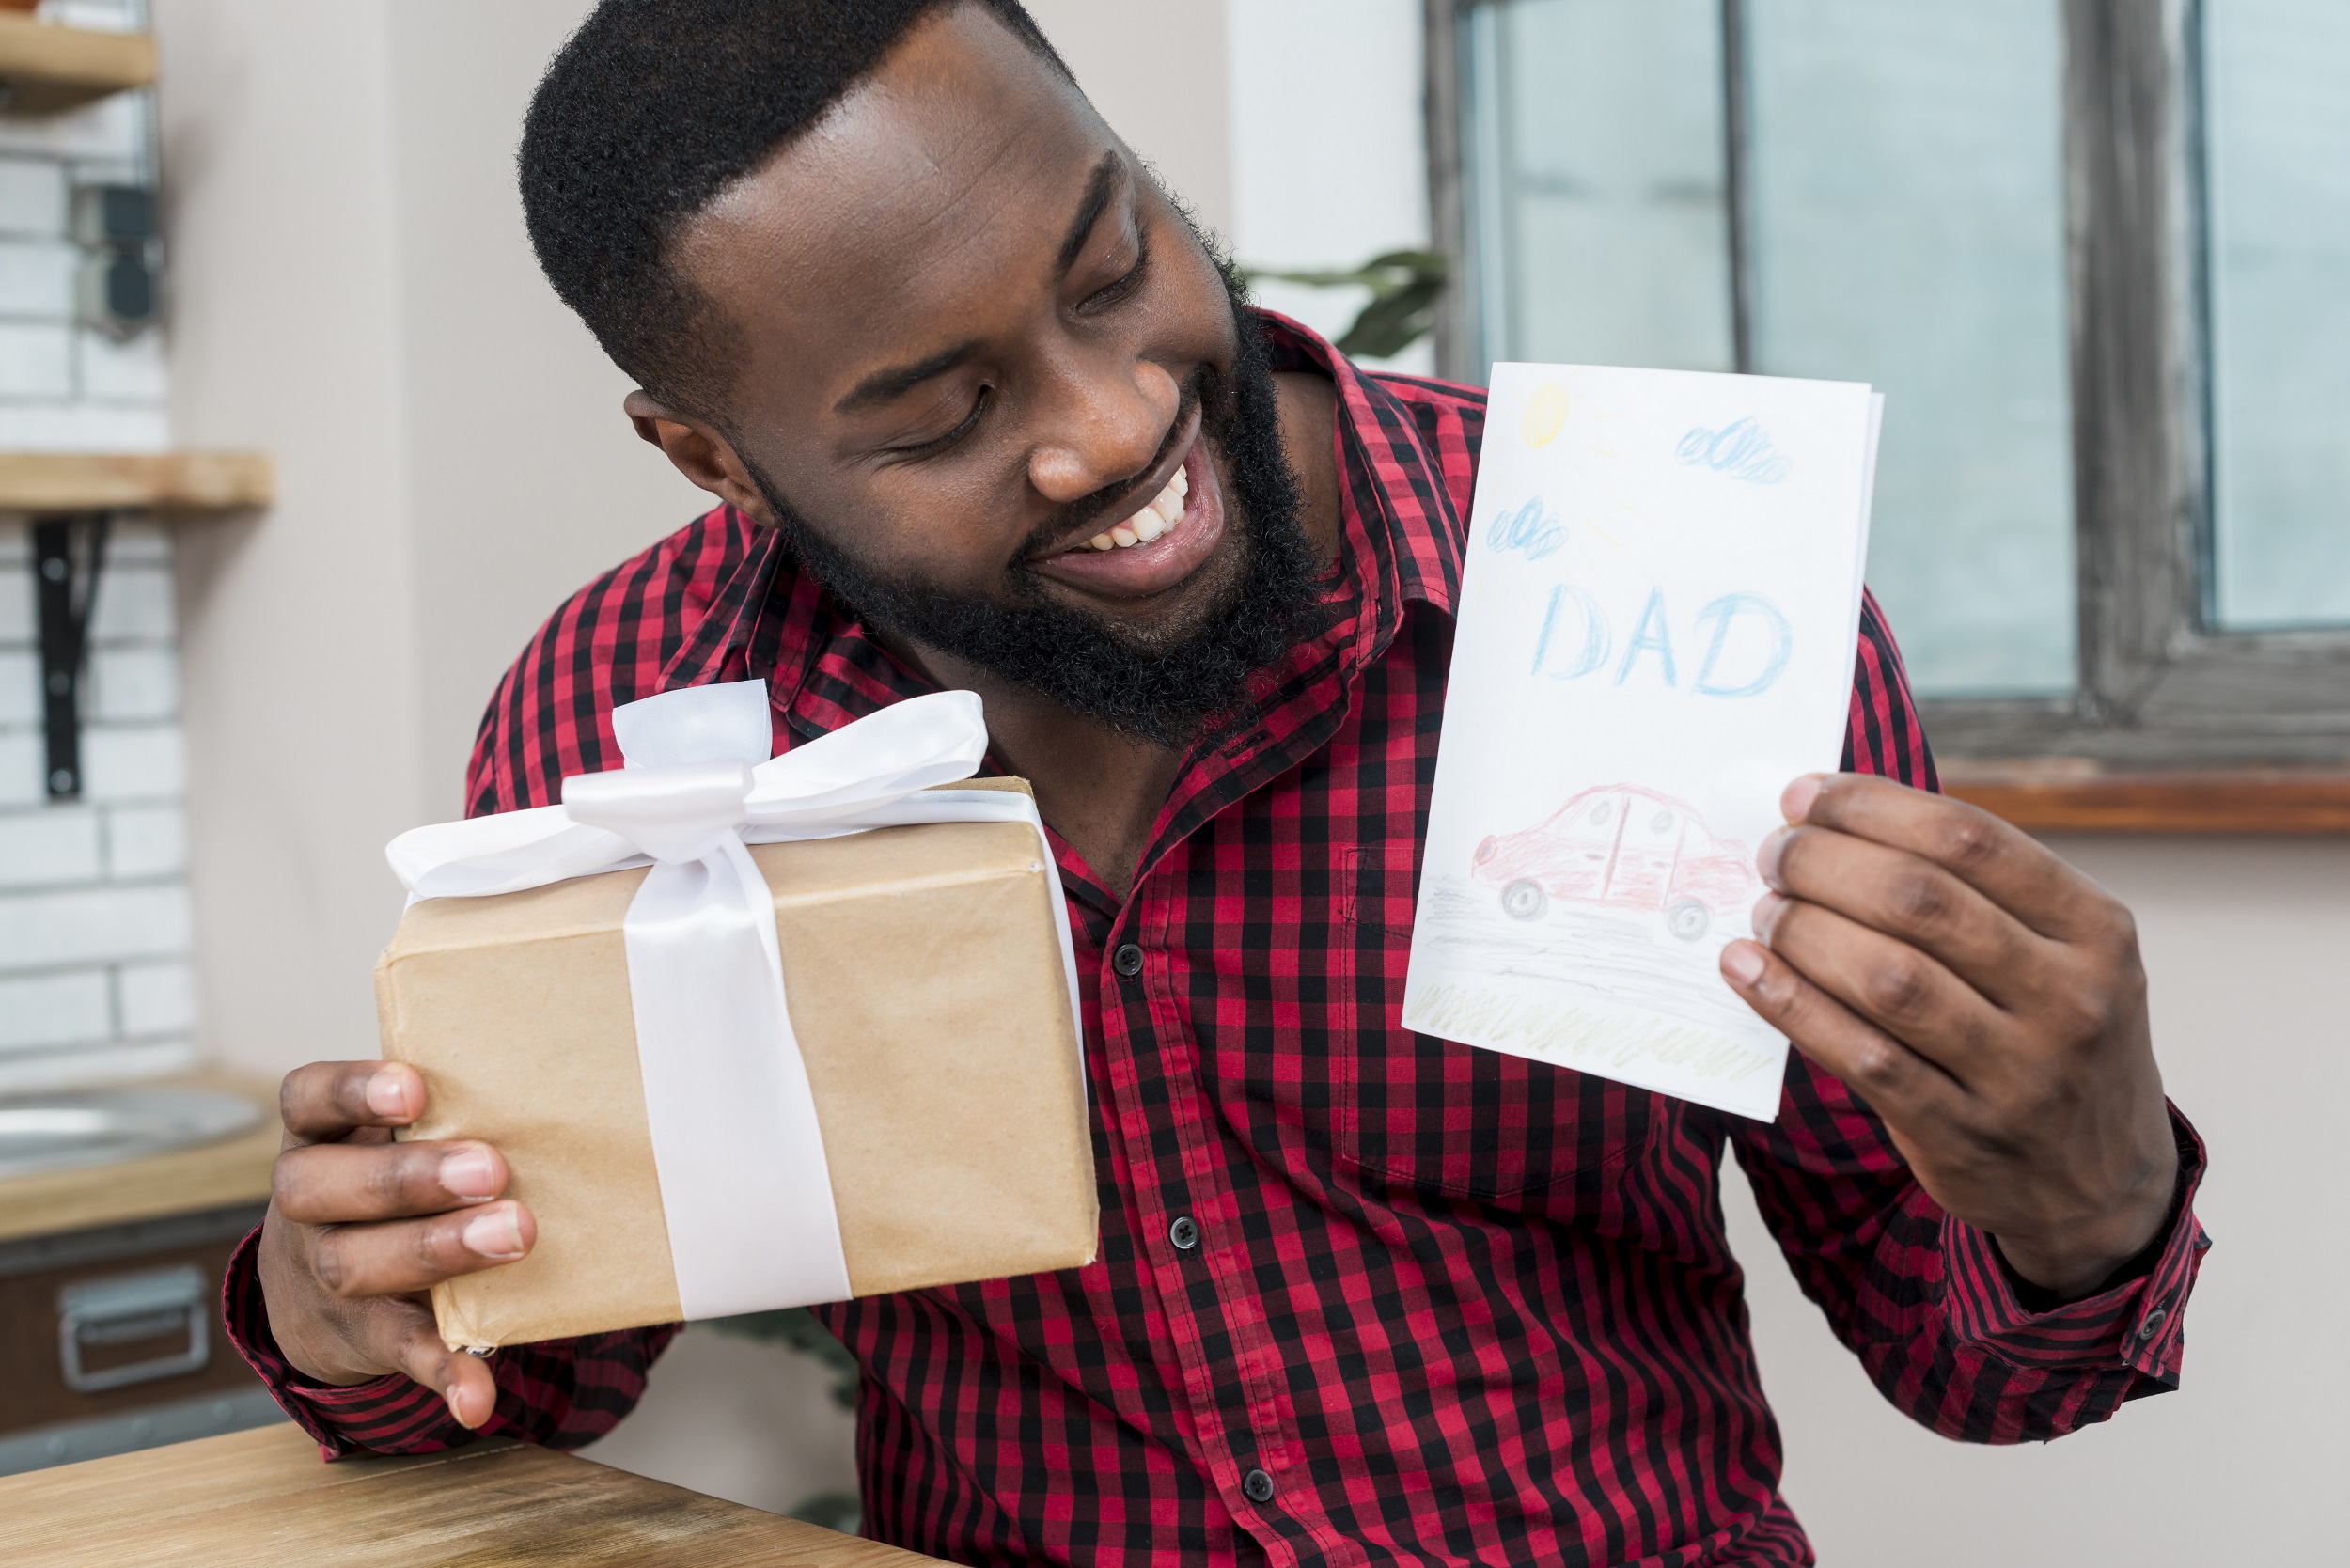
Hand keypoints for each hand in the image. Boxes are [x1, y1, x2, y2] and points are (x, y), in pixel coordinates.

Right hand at [255, 1062, 536, 1427]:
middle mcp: (307, 1203)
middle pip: (324, 1186)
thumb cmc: (388, 1186)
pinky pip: (396, 1352)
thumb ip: (444, 1112)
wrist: (320, 1290)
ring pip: (353, 1263)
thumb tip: (549, 1088)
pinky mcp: (361, 1336)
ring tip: (513, 1236)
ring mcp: (325, 1273)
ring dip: (436, 1251)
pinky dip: (441, 1371)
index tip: (415, 1090)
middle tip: (492, 1170)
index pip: (307, 1099)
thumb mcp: (388, 1140)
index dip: (352, 1091)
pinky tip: (477, 1392)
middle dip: (408, 1179)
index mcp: (318, 1137)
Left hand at [1719, 774, 2176, 1300]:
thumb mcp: (2064, 955)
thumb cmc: (2053, 1038)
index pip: (1969, 838)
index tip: (1805, 795)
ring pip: (1887, 977)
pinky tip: (1748, 971)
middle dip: (1824, 862)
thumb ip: (1977, 890)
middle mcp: (2068, 998)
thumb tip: (1838, 819)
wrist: (2099, 1184)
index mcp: (2096, 930)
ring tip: (1766, 910)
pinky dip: (1791, 1004)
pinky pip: (1860, 1055)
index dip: (1871, 807)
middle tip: (1774, 854)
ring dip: (1804, 930)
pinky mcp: (1962, 1133)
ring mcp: (2019, 1073)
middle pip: (1918, 899)